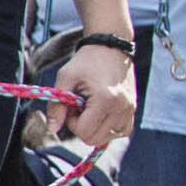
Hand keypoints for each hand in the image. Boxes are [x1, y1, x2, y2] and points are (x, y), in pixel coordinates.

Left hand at [48, 40, 139, 157]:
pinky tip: (101, 114)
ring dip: (95, 128)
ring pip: (107, 138)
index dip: (72, 123)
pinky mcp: (133, 109)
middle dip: (82, 126)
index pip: (84, 132)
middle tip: (79, 107)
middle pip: (95, 138)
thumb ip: (56, 105)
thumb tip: (51, 129)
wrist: (110, 47)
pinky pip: (122, 132)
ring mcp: (130, 109)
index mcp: (105, 100)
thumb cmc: (86, 61)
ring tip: (90, 108)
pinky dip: (109, 129)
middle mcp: (122, 107)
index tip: (71, 106)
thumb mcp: (65, 77)